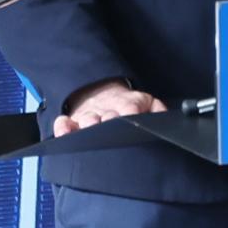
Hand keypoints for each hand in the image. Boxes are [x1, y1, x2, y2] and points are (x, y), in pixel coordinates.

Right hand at [49, 82, 164, 137]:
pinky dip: (63, 128)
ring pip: (86, 120)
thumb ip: (157, 109)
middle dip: (108, 123)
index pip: (130, 108)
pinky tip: (65, 134)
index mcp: (126, 104)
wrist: (101, 93)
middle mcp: (106, 110)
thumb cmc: (126, 105)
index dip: (129, 113)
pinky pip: (64, 124)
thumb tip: (165, 117)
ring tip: (89, 130)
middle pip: (106, 117)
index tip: (130, 118)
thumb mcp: (146, 103)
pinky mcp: (72, 122)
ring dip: (87, 125)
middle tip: (109, 129)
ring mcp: (88, 116)